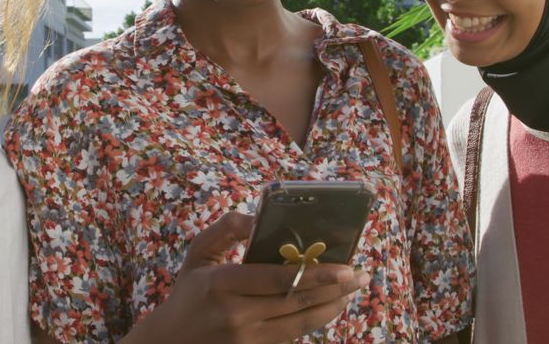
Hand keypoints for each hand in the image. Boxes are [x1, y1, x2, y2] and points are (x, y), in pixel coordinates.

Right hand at [123, 212, 368, 343]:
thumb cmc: (188, 293)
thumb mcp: (199, 254)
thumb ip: (226, 229)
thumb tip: (257, 217)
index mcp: (220, 284)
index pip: (277, 279)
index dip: (315, 273)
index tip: (344, 266)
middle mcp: (235, 314)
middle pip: (296, 301)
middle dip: (334, 288)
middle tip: (359, 275)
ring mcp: (246, 340)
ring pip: (300, 324)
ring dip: (330, 307)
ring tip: (351, 292)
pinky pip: (291, 337)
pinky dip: (313, 322)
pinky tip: (328, 307)